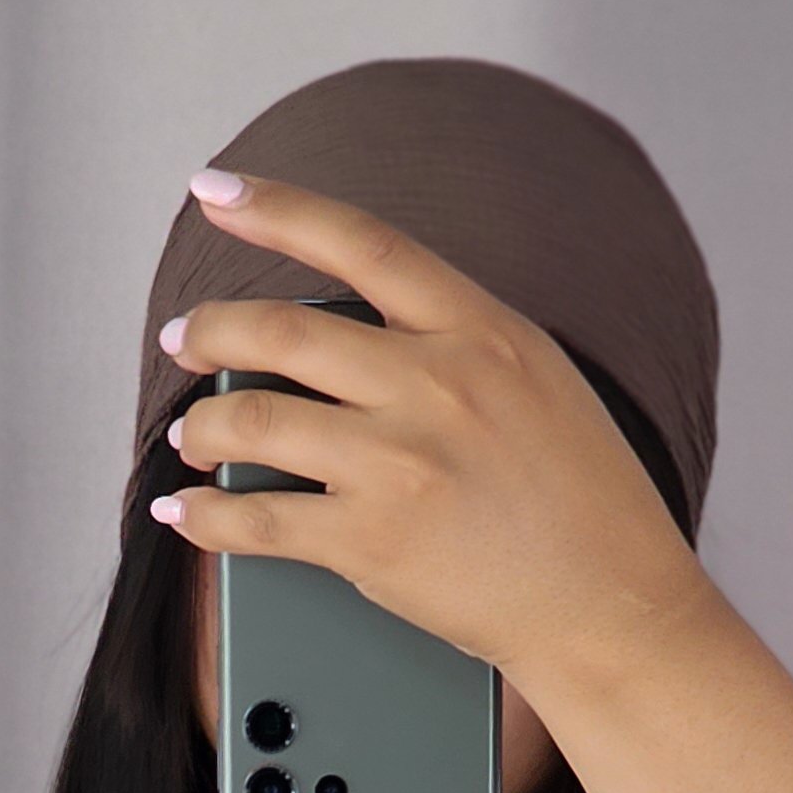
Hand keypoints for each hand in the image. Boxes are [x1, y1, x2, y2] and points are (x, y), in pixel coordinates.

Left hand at [150, 167, 714, 702]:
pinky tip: (184, 513)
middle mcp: (437, 383)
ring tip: (191, 437)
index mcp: (482, 330)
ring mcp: (400, 463)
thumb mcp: (537, 382)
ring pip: (254, 420)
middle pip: (283, 331)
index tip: (216, 189)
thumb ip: (457, 345)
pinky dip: (204, 517)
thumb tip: (366, 333)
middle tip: (182, 337)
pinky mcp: (373, 542)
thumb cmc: (582, 501)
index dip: (277, 209)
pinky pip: (257, 520)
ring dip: (202, 426)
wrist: (610, 603)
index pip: (363, 241)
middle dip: (211, 329)